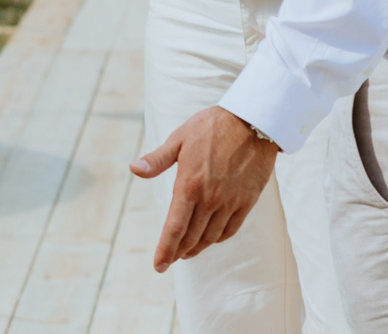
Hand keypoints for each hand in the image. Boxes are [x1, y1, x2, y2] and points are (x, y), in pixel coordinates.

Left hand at [131, 106, 277, 267]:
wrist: (253, 122)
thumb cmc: (211, 127)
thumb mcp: (179, 138)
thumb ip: (157, 160)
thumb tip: (133, 169)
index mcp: (189, 184)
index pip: (174, 227)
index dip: (165, 249)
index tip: (158, 265)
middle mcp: (210, 199)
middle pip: (191, 237)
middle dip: (178, 252)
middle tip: (169, 259)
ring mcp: (230, 202)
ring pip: (210, 237)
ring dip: (197, 248)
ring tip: (187, 252)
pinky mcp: (246, 202)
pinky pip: (230, 230)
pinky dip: (218, 238)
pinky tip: (211, 239)